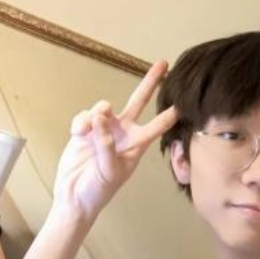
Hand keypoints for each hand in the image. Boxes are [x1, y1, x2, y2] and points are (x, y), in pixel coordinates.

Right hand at [52, 60, 177, 220]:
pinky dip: (80, 122)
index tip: (184, 101)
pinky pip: (85, 115)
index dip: (170, 114)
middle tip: (163, 63)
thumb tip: (101, 117)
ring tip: (86, 131)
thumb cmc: (99, 188)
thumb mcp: (109, 170)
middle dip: (150, 82)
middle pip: (139, 101)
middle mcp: (124, 132)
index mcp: (137, 144)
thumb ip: (106, 143)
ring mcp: (104, 128)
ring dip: (95, 115)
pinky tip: (77, 135)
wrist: (75, 195)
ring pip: (104, 107)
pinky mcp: (86, 129)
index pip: (158, 126)